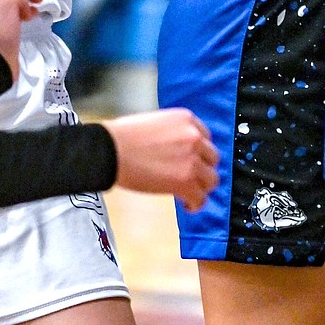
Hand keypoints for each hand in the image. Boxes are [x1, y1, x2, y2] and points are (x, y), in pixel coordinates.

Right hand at [105, 110, 219, 211]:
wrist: (111, 150)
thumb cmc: (123, 136)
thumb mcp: (156, 122)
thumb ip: (173, 133)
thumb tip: (176, 151)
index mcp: (187, 119)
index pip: (206, 138)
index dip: (199, 153)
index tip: (192, 161)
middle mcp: (195, 137)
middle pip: (212, 159)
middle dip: (203, 169)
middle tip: (191, 178)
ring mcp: (193, 160)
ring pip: (211, 180)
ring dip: (201, 188)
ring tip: (189, 193)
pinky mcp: (186, 182)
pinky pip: (201, 198)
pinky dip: (195, 204)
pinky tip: (186, 205)